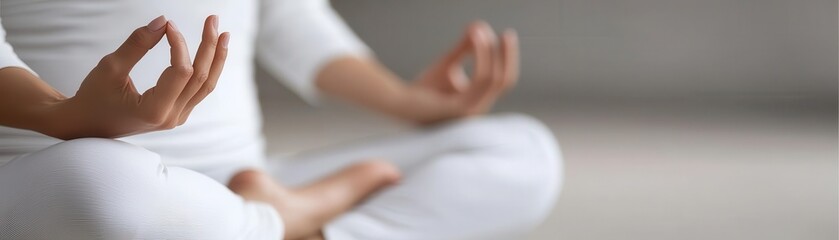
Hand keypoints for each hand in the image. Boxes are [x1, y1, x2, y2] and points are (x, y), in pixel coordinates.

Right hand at [45, 15, 229, 138]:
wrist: (87, 125)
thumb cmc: (94, 97)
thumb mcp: (110, 67)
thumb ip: (137, 44)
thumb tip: (162, 21)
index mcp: (154, 110)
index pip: (181, 72)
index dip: (180, 44)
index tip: (169, 25)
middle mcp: (171, 118)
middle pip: (200, 77)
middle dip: (208, 46)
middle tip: (213, 19)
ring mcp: (177, 118)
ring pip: (205, 85)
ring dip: (215, 58)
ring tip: (223, 34)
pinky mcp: (178, 114)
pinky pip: (199, 90)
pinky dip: (207, 69)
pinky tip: (212, 53)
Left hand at [407, 21, 518, 123]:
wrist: (399, 103)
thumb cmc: (424, 88)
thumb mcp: (449, 63)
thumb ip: (466, 48)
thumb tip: (480, 26)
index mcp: (479, 102)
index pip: (502, 80)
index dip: (506, 58)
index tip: (504, 36)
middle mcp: (478, 109)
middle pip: (504, 81)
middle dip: (508, 56)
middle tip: (508, 33)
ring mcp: (470, 111)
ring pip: (493, 79)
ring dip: (491, 52)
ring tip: (482, 32)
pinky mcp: (459, 108)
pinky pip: (480, 80)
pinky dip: (481, 57)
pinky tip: (475, 40)